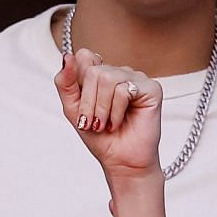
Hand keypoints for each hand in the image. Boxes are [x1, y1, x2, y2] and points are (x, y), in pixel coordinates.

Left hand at [55, 49, 162, 179]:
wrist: (120, 161)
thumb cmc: (100, 137)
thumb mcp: (73, 109)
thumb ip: (66, 83)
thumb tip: (68, 56)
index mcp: (102, 72)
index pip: (84, 57)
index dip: (78, 82)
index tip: (83, 107)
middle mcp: (120, 72)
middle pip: (94, 70)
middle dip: (89, 102)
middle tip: (93, 122)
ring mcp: (137, 78)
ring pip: (108, 78)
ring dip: (102, 108)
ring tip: (105, 124)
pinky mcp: (151, 88)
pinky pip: (125, 90)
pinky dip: (117, 111)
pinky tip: (119, 122)